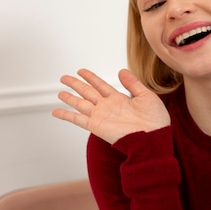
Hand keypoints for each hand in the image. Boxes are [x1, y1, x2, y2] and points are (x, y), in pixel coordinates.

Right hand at [52, 69, 170, 143]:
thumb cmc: (155, 120)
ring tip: (60, 92)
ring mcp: (101, 116)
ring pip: (81, 104)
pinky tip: (56, 111)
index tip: (81, 71)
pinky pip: (78, 119)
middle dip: (76, 85)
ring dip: (70, 98)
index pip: (101, 85)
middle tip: (64, 78)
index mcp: (120, 100)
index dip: (91, 78)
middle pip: (88, 92)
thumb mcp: (146, 96)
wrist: (153, 138)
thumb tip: (122, 70)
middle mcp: (108, 107)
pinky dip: (66, 115)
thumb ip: (133, 83)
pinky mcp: (97, 126)